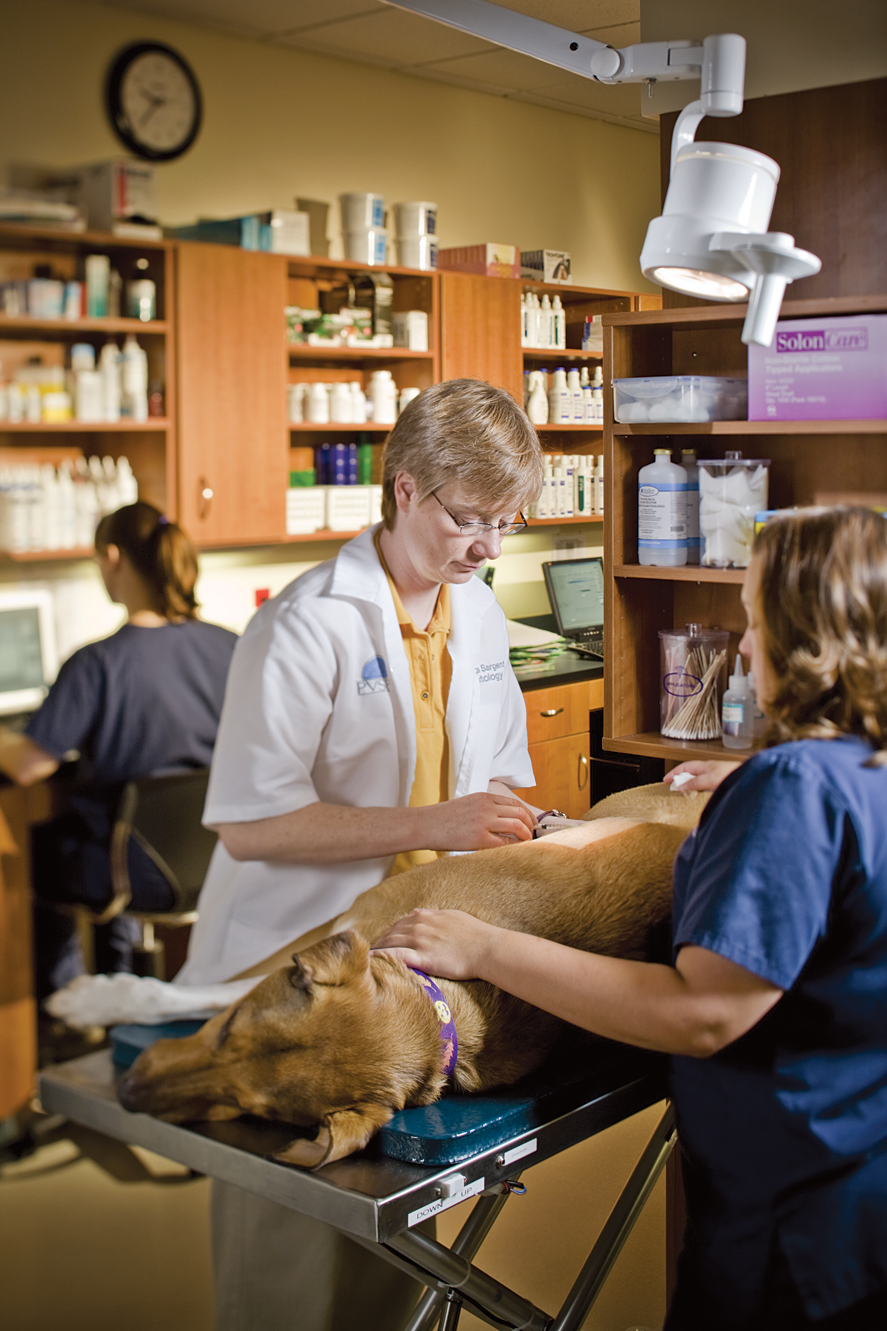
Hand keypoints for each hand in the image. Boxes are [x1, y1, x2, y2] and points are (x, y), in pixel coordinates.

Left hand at [374, 908, 497, 980]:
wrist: (487, 948)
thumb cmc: (476, 934)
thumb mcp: (453, 916)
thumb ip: (434, 915)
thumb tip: (418, 913)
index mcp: (426, 916)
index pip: (400, 923)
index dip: (389, 933)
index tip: (383, 941)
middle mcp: (419, 925)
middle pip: (391, 933)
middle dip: (380, 942)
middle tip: (369, 953)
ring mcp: (420, 940)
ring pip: (390, 943)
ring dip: (378, 950)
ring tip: (366, 960)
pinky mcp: (423, 957)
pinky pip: (396, 956)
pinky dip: (382, 958)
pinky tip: (372, 962)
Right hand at [420, 791, 534, 850]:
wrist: (424, 824)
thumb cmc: (442, 818)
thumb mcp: (467, 805)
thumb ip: (485, 809)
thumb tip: (503, 821)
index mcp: (484, 797)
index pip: (514, 802)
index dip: (527, 813)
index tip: (531, 823)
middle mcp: (486, 806)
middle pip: (520, 812)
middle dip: (531, 825)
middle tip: (533, 835)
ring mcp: (483, 821)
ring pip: (517, 825)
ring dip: (527, 835)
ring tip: (526, 843)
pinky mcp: (479, 838)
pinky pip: (505, 842)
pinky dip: (515, 846)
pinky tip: (515, 850)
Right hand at [663, 760, 740, 792]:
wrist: (751, 779)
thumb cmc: (734, 775)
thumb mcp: (710, 779)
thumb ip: (695, 783)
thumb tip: (680, 786)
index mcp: (706, 766)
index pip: (685, 767)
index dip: (674, 773)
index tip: (665, 780)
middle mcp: (711, 771)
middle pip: (692, 774)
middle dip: (681, 780)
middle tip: (674, 789)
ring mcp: (717, 778)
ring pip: (699, 781)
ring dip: (691, 787)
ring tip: (686, 795)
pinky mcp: (722, 785)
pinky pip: (707, 788)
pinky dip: (701, 792)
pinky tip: (702, 799)